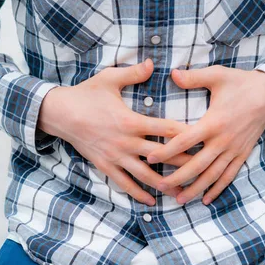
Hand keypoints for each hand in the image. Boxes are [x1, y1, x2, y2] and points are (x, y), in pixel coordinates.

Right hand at [38, 59, 193, 205]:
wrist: (60, 114)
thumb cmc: (85, 94)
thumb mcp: (109, 79)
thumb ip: (134, 73)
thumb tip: (153, 63)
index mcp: (131, 121)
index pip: (166, 129)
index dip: (187, 135)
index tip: (205, 139)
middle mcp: (126, 142)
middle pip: (161, 155)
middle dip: (183, 163)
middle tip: (204, 169)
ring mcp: (115, 157)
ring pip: (145, 175)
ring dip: (164, 184)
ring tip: (182, 191)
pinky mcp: (105, 165)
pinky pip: (123, 183)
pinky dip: (138, 193)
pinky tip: (151, 202)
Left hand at [146, 65, 264, 204]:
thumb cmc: (241, 83)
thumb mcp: (218, 75)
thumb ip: (193, 77)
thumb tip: (172, 74)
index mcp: (213, 122)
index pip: (184, 141)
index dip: (166, 151)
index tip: (149, 158)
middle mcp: (223, 140)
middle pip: (197, 165)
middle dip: (177, 178)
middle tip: (159, 186)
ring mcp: (234, 149)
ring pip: (212, 175)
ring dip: (195, 189)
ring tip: (179, 200)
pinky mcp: (242, 154)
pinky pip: (229, 176)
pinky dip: (217, 189)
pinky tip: (205, 200)